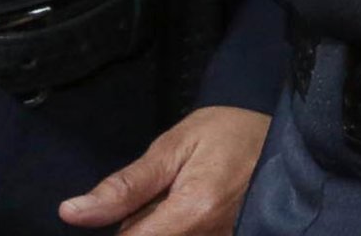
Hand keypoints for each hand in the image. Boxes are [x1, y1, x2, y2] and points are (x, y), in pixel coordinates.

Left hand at [60, 105, 269, 235]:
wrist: (289, 139)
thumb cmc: (233, 133)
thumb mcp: (177, 144)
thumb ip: (126, 185)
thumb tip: (70, 213)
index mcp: (190, 212)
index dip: (116, 224)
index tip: (126, 205)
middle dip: (138, 225)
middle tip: (157, 193)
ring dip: (156, 227)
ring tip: (173, 200)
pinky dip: (173, 229)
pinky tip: (183, 213)